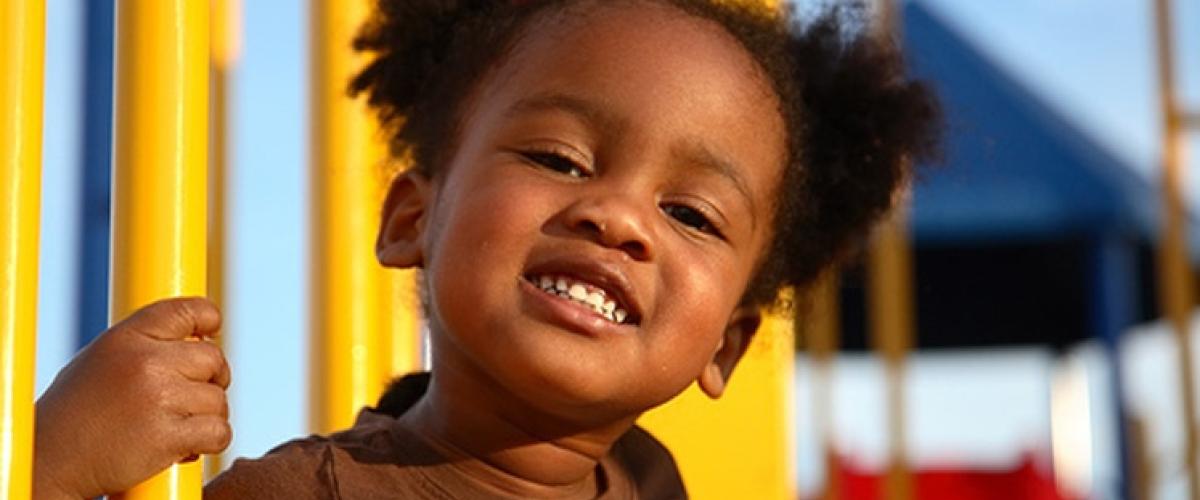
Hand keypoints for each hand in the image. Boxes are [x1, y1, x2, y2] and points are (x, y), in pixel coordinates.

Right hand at [33, 297, 230, 498]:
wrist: (50, 460)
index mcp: (127, 337)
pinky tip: (187, 446)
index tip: (210, 335)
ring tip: (177, 425)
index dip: (208, 319)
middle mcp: (145, 362)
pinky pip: (218, 432)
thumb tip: (204, 337)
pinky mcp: (167, 437)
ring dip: (207, 417)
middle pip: (214, 359)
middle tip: (189, 398)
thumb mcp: (103, 359)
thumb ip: (148, 345)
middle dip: (212, 379)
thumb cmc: (77, 411)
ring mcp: (158, 398)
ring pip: (218, 400)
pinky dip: (211, 442)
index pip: (189, 311)